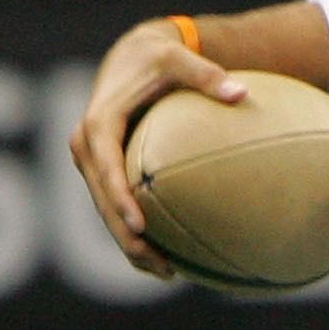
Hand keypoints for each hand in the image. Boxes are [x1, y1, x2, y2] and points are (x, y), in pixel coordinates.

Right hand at [69, 18, 247, 278]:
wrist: (132, 56)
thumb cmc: (158, 58)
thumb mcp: (179, 59)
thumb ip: (207, 75)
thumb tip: (241, 94)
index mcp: (99, 123)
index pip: (106, 167)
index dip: (119, 198)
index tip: (140, 226)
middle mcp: (87, 146)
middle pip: (102, 200)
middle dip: (125, 236)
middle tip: (159, 265)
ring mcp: (92, 162)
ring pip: (105, 212)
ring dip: (130, 245)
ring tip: (167, 273)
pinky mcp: (102, 172)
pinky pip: (114, 207)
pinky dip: (134, 235)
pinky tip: (166, 261)